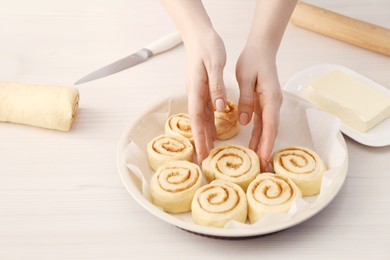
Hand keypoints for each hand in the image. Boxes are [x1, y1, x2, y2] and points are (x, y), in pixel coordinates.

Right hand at [183, 29, 226, 162]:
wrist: (200, 35)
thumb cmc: (207, 47)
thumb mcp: (214, 65)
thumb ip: (216, 87)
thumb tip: (219, 109)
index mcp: (196, 89)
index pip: (196, 119)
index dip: (199, 138)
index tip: (201, 154)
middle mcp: (195, 94)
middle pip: (197, 122)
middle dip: (200, 141)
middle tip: (203, 160)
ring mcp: (198, 92)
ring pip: (201, 118)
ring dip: (205, 134)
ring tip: (209, 150)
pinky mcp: (203, 89)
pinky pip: (206, 110)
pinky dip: (210, 122)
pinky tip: (215, 130)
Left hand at [235, 45, 281, 170]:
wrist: (261, 49)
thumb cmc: (253, 61)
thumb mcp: (245, 79)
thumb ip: (246, 100)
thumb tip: (244, 122)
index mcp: (270, 98)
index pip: (269, 125)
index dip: (266, 143)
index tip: (263, 158)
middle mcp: (274, 103)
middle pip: (271, 131)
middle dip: (266, 150)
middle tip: (262, 168)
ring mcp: (270, 104)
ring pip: (267, 129)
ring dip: (262, 145)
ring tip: (258, 162)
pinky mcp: (265, 104)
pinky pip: (263, 123)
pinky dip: (258, 135)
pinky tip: (253, 146)